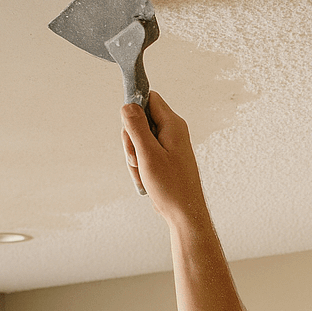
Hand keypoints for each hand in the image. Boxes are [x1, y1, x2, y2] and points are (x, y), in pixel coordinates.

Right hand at [122, 92, 209, 223]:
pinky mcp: (165, 156)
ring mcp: (169, 144)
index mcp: (172, 124)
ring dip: (134, 155)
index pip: (149, 98)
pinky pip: (144, 152)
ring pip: (140, 138)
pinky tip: (145, 178)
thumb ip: (137, 127)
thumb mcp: (148, 154)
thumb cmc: (170, 186)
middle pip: (140, 119)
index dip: (134, 108)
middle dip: (132, 140)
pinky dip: (140, 164)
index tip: (128, 127)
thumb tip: (128, 104)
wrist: (183, 212)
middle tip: (137, 158)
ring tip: (143, 172)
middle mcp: (172, 131)